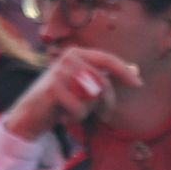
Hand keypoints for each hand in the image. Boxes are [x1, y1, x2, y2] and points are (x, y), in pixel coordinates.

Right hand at [7, 43, 139, 137]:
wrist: (32, 113)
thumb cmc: (61, 99)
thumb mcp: (83, 85)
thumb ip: (104, 77)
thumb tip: (134, 71)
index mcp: (77, 53)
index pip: (107, 59)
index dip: (124, 71)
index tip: (138, 84)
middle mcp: (69, 58)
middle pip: (104, 82)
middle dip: (107, 101)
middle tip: (102, 113)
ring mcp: (60, 71)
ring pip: (94, 96)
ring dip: (89, 109)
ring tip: (76, 109)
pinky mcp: (53, 88)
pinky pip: (80, 108)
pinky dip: (76, 116)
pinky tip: (65, 114)